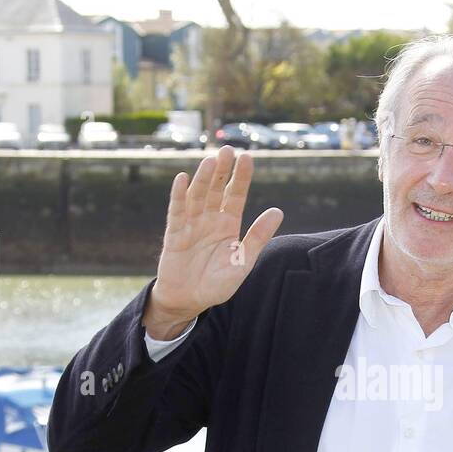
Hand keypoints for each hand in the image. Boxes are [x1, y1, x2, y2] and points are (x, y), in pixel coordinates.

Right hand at [144, 145, 283, 338]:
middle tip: (227, 150)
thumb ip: (258, 237)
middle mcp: (210, 220)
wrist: (189, 301)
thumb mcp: (243, 262)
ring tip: (210, 161)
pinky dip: (178, 196)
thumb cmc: (217, 284)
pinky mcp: (174, 234)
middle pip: (216, 190)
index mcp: (228, 225)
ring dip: (203, 179)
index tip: (247, 158)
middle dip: (222, 170)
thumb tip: (278, 211)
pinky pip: (176, 212)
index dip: (241, 177)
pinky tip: (182, 179)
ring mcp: (191, 225)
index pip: (236, 195)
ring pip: (198, 196)